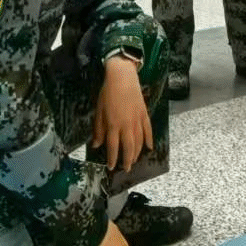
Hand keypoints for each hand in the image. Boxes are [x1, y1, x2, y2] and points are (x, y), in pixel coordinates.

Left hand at [91, 56, 151, 172]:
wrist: (122, 77)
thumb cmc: (107, 93)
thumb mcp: (99, 111)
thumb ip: (99, 129)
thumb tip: (97, 144)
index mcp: (113, 125)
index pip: (113, 146)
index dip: (112, 158)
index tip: (111, 166)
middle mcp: (126, 125)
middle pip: (128, 147)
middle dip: (127, 160)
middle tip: (126, 168)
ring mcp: (137, 120)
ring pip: (139, 142)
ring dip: (137, 153)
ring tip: (134, 160)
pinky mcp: (144, 114)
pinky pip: (148, 131)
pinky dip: (149, 140)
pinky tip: (149, 147)